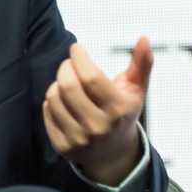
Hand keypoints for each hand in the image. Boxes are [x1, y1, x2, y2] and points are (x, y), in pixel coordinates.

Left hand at [42, 37, 152, 185]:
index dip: (79, 58)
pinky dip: (52, 101)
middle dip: (66, 67)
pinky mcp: (62, 147)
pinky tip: (63, 101)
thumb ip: (142, 64)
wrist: (113, 153)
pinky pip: (47, 112)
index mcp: (117, 110)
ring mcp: (79, 139)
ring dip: (57, 83)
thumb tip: (144, 38)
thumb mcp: (136, 89)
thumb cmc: (123, 112)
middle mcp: (98, 127)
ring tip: (68, 83)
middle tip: (70, 64)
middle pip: (68, 86)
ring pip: (53, 97)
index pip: (90, 78)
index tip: (76, 49)